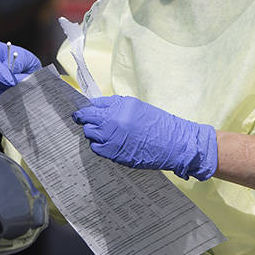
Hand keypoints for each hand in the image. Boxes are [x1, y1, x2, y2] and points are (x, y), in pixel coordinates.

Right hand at [0, 41, 40, 106]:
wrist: (23, 74)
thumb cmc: (24, 63)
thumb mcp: (27, 59)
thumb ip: (20, 63)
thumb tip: (12, 75)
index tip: (12, 82)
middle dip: (5, 87)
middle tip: (22, 91)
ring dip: (6, 96)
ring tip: (21, 94)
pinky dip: (2, 104)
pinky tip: (13, 100)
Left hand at [71, 96, 216, 180]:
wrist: (172, 143)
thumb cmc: (159, 126)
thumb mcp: (138, 108)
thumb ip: (118, 107)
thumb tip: (100, 108)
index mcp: (121, 105)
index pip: (95, 103)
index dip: (88, 107)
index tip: (85, 110)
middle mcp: (113, 118)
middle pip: (87, 116)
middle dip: (83, 118)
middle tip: (82, 120)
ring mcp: (111, 135)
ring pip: (89, 132)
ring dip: (92, 132)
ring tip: (101, 134)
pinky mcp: (111, 151)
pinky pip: (95, 147)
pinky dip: (97, 145)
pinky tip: (107, 144)